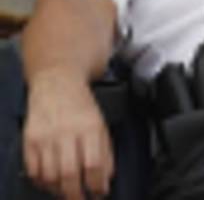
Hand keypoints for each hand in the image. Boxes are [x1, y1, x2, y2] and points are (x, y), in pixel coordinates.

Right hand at [23, 69, 112, 199]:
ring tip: (67, 193)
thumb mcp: (101, 125)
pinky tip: (51, 184)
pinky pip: (33, 170)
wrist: (56, 82)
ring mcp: (45, 137)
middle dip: (76, 194)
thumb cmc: (82, 106)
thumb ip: (106, 152)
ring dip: (59, 190)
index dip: (97, 184)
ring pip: (50, 175)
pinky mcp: (29, 140)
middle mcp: (66, 133)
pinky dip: (42, 182)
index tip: (100, 194)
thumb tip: (106, 180)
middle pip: (69, 173)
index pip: (93, 164)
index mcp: (89, 128)